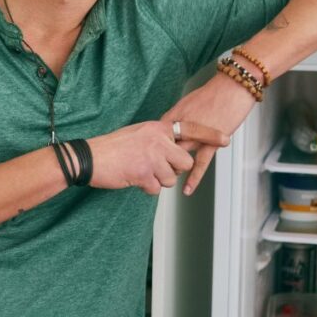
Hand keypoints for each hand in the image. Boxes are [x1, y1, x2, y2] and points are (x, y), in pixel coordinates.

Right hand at [88, 120, 228, 194]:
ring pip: (170, 179)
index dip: (209, 134)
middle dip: (174, 170)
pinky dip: (145, 188)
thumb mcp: (138, 134)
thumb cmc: (112, 148)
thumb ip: (158, 139)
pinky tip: (132, 178)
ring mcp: (151, 157)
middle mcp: (157, 140)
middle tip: (156, 168)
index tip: (225, 140)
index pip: (190, 128)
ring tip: (139, 172)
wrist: (91, 158)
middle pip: (185, 162)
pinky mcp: (144, 173)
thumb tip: (174, 149)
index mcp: (157, 128)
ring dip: (157, 180)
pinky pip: (156, 188)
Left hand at [162, 73, 256, 194]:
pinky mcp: (210, 141)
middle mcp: (182, 126)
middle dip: (158, 160)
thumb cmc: (215, 92)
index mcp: (175, 115)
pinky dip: (193, 178)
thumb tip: (172, 126)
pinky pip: (200, 163)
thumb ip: (180, 116)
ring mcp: (195, 135)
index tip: (147, 156)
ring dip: (173, 168)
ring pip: (179, 156)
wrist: (233, 87)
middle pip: (164, 149)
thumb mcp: (190, 101)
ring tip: (167, 178)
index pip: (157, 136)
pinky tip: (186, 189)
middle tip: (152, 171)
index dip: (152, 148)